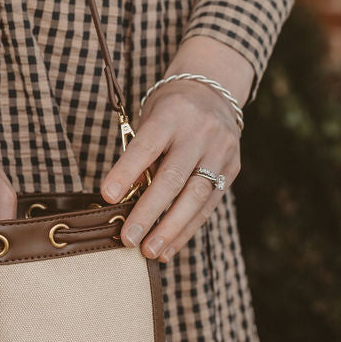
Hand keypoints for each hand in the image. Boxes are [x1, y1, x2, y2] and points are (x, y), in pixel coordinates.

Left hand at [98, 37, 252, 262]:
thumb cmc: (170, 110)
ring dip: (171, 229)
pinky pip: (209, 205)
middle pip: (174, 178)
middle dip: (149, 212)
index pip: (146, 146)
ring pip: (196, 196)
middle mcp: (200, 132)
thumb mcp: (150, 119)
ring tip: (150, 251)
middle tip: (128, 239)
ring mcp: (221, 150)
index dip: (126, 172)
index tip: (107, 197)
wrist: (214, 90)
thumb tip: (122, 199)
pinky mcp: (232, 168)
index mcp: (172, 114)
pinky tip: (169, 248)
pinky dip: (187, 229)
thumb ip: (140, 154)